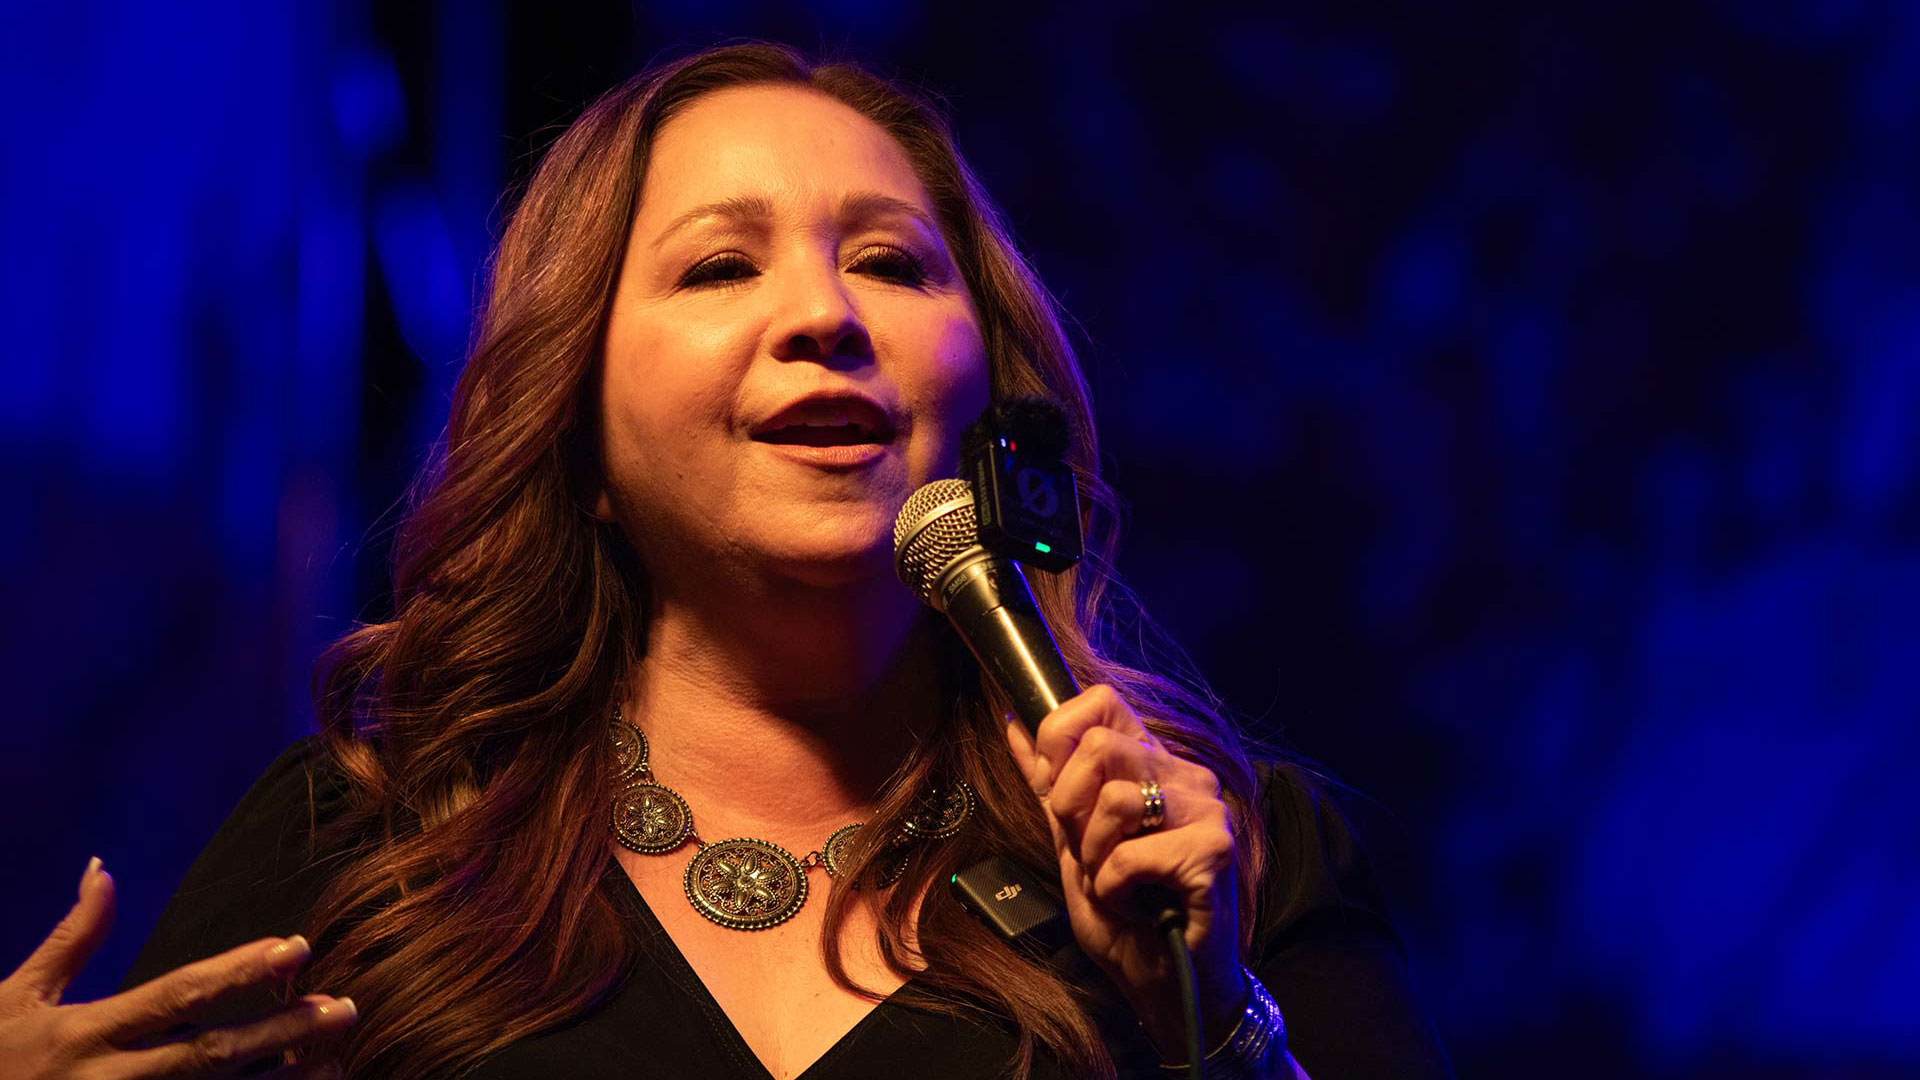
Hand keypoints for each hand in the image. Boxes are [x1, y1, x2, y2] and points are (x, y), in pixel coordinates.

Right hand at [0, 859, 356, 1078]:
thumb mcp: (16, 997)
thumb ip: (71, 938)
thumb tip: (102, 869)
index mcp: (84, 1032)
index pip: (176, 994)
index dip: (239, 972)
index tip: (298, 947)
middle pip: (208, 1055)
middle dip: (280, 1032)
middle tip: (346, 1008)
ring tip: (336, 1061)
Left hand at [1003, 685, 1246, 1058]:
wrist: (1169, 984)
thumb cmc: (1128, 918)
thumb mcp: (1072, 843)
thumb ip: (1048, 783)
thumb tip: (1012, 721)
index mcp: (1155, 764)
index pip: (1101, 702)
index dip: (1062, 740)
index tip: (1060, 796)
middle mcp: (1187, 776)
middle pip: (1099, 746)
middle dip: (1071, 808)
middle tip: (1090, 853)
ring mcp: (1207, 809)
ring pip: (1116, 798)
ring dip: (1094, 855)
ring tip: (1116, 883)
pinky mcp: (1214, 849)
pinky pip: (1130, 852)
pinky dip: (1115, 887)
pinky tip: (1137, 903)